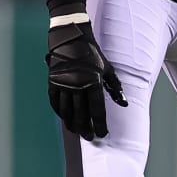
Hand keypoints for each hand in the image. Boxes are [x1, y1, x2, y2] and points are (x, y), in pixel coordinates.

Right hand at [47, 21, 126, 138]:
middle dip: (86, 128)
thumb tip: (124, 104)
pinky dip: (60, 113)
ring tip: (77, 132)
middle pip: (81, 113)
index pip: (97, 109)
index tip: (102, 134)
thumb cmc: (92, 54)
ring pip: (67, 111)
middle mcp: (77, 85)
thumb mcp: (107, 69)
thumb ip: (115, 88)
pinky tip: (65, 119)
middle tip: (89, 137)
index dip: (100, 123)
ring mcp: (63, 84)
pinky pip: (55, 103)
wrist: (71, 39)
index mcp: (93, 82)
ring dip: (72, 124)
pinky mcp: (52, 82)